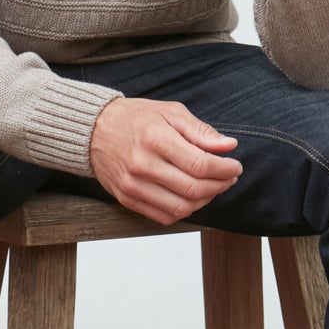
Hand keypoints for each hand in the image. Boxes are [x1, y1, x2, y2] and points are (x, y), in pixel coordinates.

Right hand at [88, 98, 242, 224]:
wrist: (93, 131)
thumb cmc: (135, 119)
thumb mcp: (169, 112)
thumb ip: (200, 131)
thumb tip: (228, 146)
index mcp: (154, 138)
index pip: (200, 164)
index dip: (225, 169)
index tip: (235, 166)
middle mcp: (142, 164)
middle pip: (193, 189)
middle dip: (220, 185)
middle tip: (229, 177)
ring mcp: (132, 186)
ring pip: (182, 207)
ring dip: (206, 200)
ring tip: (213, 187)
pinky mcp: (127, 199)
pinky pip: (164, 216)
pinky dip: (185, 210)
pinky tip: (192, 196)